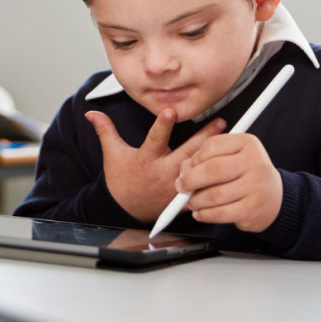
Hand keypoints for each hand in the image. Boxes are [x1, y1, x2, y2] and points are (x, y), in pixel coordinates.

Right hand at [85, 109, 225, 222]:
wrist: (127, 210)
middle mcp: (164, 172)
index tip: (171, 111)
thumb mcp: (112, 155)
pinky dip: (216, 178)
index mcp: (147, 159)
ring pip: (199, 168)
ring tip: (230, 139)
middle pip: (186, 152)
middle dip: (203, 137)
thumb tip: (91, 113)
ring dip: (215, 153)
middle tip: (220, 121)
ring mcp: (176, 186)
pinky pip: (203, 188)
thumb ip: (105, 131)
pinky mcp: (184, 197)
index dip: (163, 125)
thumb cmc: (122, 179)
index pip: (155, 139)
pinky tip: (230, 166)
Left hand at [176, 133, 283, 232]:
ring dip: (196, 200)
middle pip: (212, 169)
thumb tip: (184, 170)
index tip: (186, 168)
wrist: (275, 198)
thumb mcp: (233, 157)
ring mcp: (255, 186)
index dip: (194, 158)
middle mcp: (255, 162)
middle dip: (190, 180)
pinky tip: (201, 213)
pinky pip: (220, 213)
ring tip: (192, 201)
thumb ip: (207, 159)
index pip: (212, 145)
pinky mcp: (252, 208)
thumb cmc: (247, 175)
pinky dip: (205, 214)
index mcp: (247, 143)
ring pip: (214, 194)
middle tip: (181, 186)